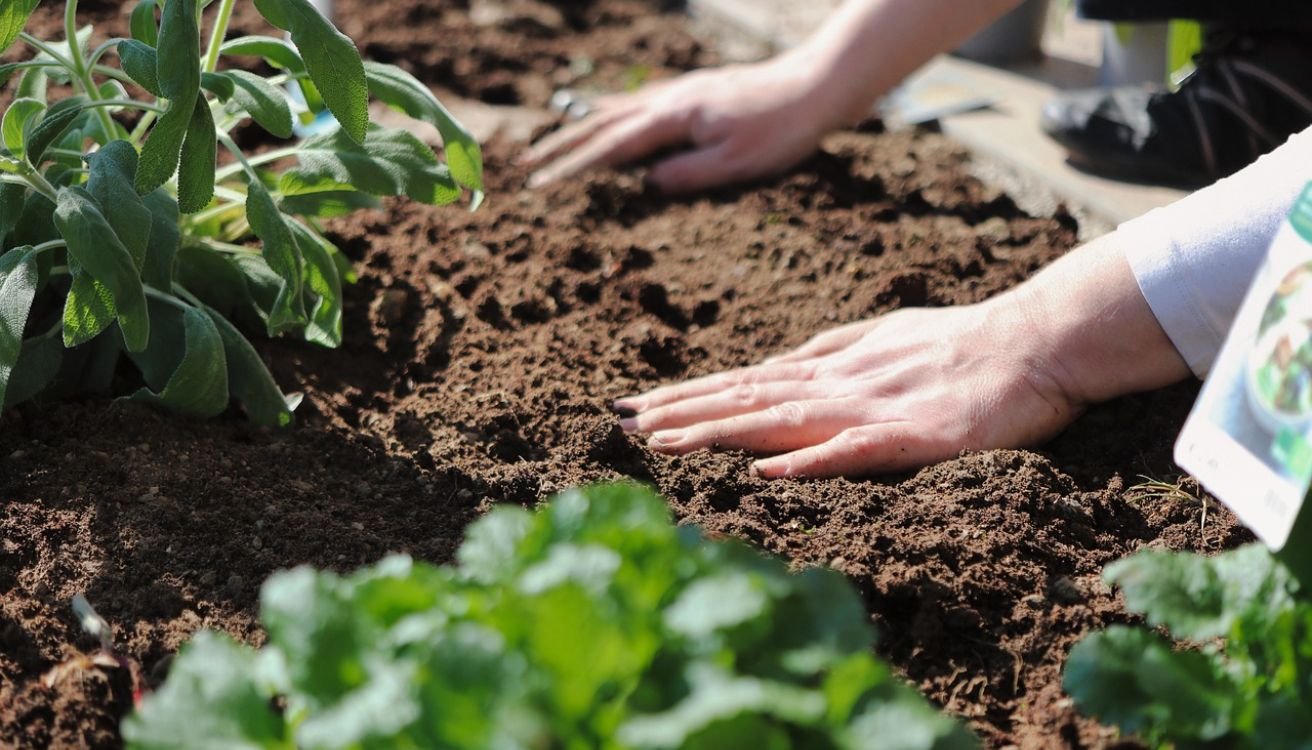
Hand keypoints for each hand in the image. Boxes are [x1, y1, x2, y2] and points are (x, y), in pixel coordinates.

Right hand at [520, 56, 843, 193]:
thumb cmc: (781, 130)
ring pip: (618, 109)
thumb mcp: (736, 164)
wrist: (817, 85)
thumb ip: (687, 175)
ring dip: (581, 127)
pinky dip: (612, 111)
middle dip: (561, 146)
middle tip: (526, 164)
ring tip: (552, 142)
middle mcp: (670, 100)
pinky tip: (607, 114)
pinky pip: (639, 101)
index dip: (572, 167)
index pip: (611, 148)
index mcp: (674, 119)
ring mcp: (681, 92)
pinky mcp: (695, 91)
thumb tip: (646, 185)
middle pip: (602, 124)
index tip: (540, 184)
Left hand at [613, 300, 1082, 478]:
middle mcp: (839, 384)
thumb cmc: (963, 341)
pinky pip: (854, 450)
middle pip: (746, 398)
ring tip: (663, 442)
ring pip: (781, 420)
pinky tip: (765, 470)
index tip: (635, 406)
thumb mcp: (884, 338)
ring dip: (719, 431)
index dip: (688, 395)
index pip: (744, 383)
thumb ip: (830, 351)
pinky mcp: (914, 435)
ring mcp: (873, 408)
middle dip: (681, 412)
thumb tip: (778, 363)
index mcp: (832, 367)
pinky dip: (807, 460)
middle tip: (620, 423)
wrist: (1037, 341)